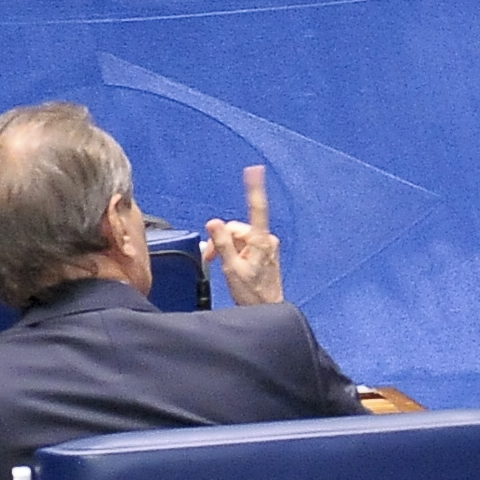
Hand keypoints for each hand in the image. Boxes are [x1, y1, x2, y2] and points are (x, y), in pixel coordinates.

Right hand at [203, 163, 285, 305]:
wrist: (266, 309)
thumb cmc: (252, 294)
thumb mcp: (231, 269)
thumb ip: (222, 244)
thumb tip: (214, 223)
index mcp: (260, 241)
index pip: (257, 209)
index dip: (254, 189)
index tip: (255, 170)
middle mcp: (266, 240)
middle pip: (237, 228)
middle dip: (222, 241)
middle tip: (212, 259)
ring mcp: (267, 246)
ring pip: (238, 237)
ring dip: (227, 248)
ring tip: (223, 266)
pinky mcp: (265, 252)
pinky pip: (244, 245)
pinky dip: (234, 252)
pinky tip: (232, 265)